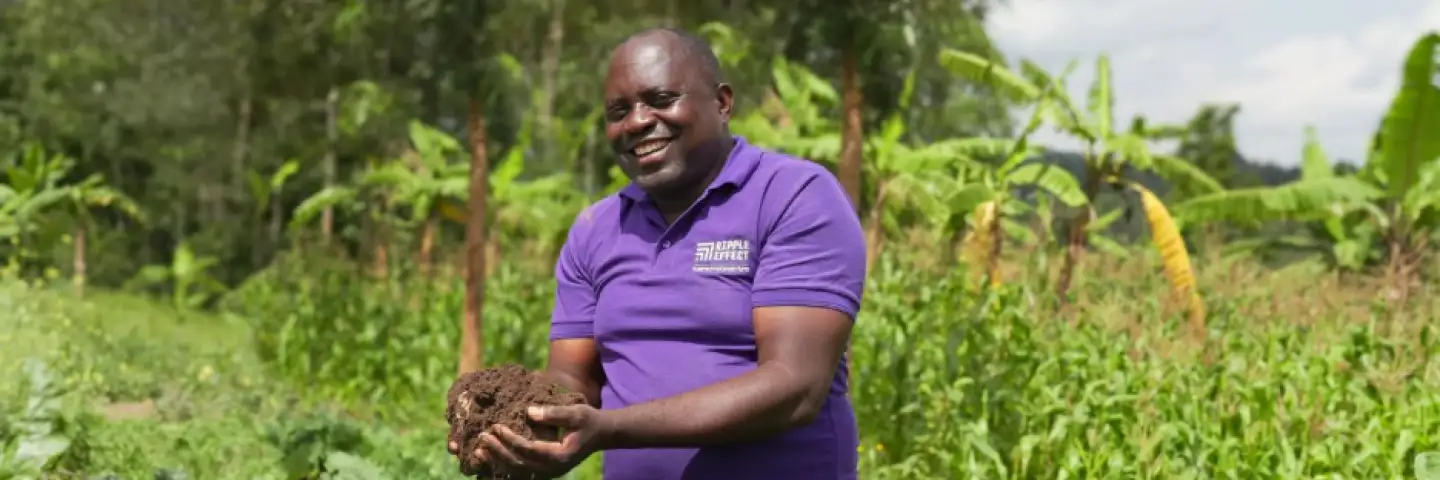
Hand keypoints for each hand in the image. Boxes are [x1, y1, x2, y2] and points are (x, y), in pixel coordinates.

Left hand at [471, 404, 608, 477]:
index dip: (510, 439)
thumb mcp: (576, 413)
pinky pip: (521, 472)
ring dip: (497, 462)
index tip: (496, 427)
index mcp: (559, 456)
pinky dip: (504, 466)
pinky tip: (491, 458)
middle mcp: (552, 469)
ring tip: (480, 450)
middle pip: (519, 464)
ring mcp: (548, 473)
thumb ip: (553, 413)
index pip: (528, 450)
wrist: (601, 434)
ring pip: (517, 472)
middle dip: (498, 451)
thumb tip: (528, 411)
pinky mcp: (545, 471)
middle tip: (483, 437)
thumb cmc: (588, 420)